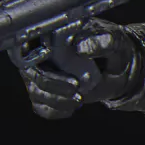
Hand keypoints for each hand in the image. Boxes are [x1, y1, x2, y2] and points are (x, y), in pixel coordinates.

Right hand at [21, 27, 143, 118]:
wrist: (118, 69)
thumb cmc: (112, 47)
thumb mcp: (113, 41)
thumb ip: (100, 41)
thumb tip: (80, 48)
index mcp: (49, 34)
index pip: (26, 41)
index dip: (30, 51)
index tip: (49, 59)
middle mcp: (39, 55)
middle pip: (30, 70)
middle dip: (51, 82)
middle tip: (75, 87)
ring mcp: (41, 75)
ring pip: (36, 91)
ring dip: (57, 98)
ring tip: (79, 97)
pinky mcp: (47, 94)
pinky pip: (43, 107)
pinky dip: (58, 110)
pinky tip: (74, 104)